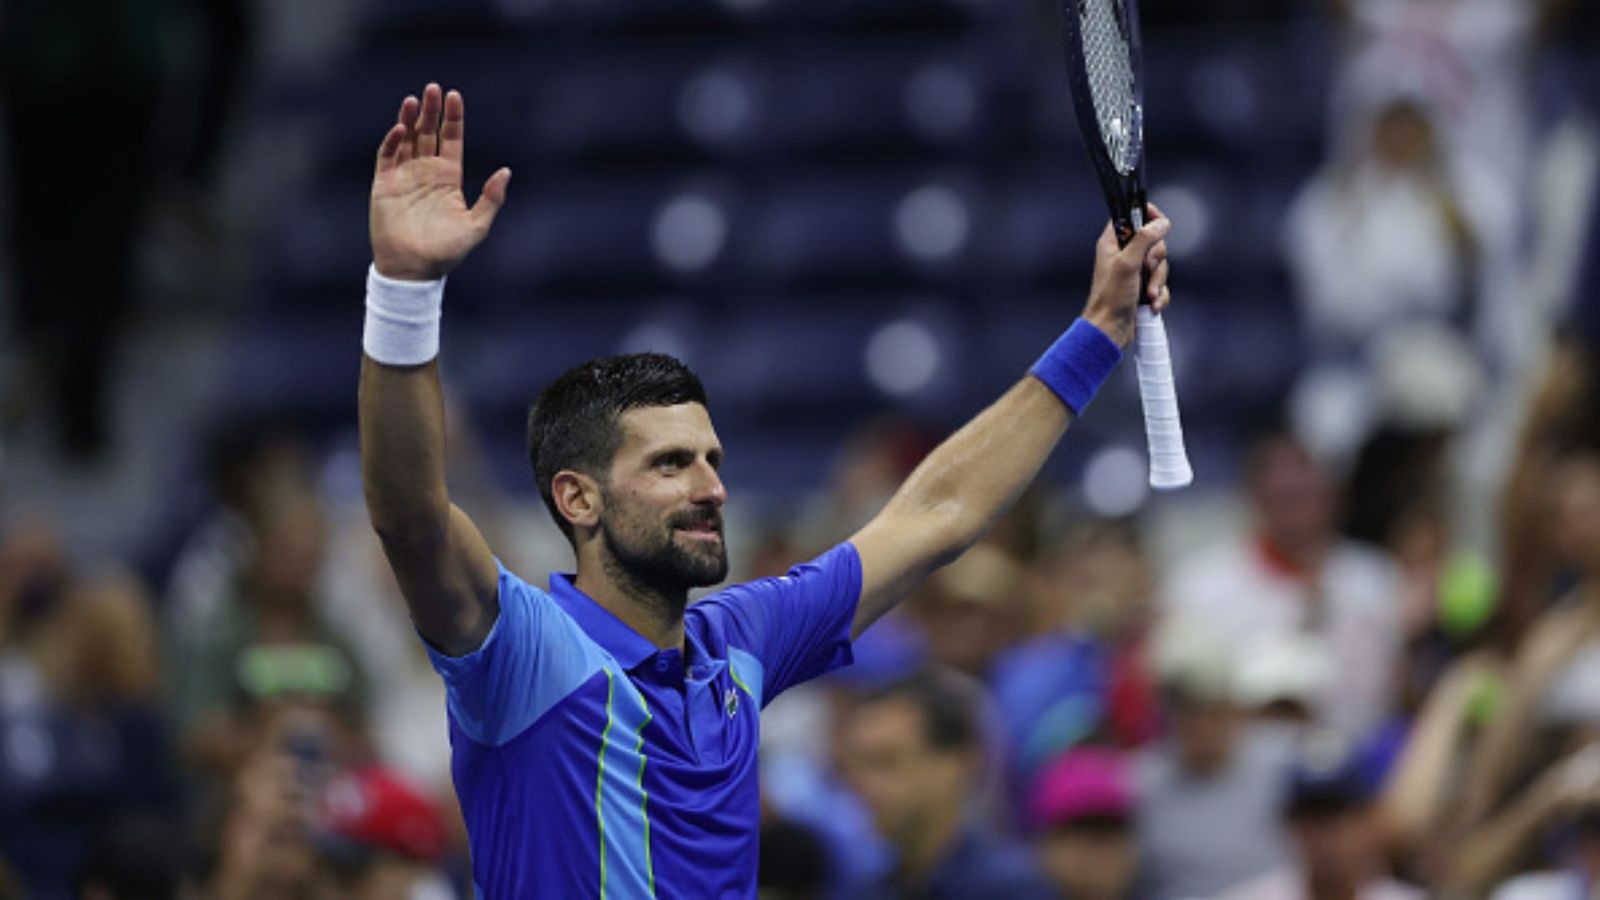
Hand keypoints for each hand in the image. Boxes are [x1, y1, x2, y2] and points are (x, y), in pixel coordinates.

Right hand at [370, 83, 510, 281]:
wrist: (413, 270)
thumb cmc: (446, 252)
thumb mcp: (476, 226)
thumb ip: (491, 199)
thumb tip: (506, 172)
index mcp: (448, 178)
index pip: (451, 139)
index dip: (453, 118)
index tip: (454, 95)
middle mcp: (426, 172)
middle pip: (428, 132)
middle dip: (430, 110)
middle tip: (432, 88)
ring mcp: (404, 176)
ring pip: (406, 139)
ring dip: (409, 119)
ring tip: (414, 99)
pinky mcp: (384, 184)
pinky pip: (387, 156)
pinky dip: (392, 141)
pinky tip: (400, 128)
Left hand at [1081, 205, 1170, 347]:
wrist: (1110, 329)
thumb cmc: (1110, 299)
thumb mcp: (1127, 263)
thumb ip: (1144, 239)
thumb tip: (1160, 223)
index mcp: (1113, 243)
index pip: (1131, 215)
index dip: (1147, 214)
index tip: (1158, 222)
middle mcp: (1124, 255)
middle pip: (1153, 241)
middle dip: (1157, 258)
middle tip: (1147, 268)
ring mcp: (1134, 272)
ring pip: (1160, 265)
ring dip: (1158, 280)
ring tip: (1147, 293)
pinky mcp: (1143, 288)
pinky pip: (1161, 284)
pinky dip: (1159, 294)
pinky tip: (1150, 303)